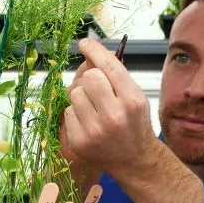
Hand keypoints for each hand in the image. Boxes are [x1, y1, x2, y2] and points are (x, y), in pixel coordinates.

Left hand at [62, 38, 158, 176]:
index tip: (85, 43)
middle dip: (92, 79)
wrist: (135, 159)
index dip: (94, 50)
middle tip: (98, 89)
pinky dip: (76, 114)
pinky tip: (89, 123)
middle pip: (89, 77)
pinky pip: (68, 112)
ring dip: (82, 97)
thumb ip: (116, 75)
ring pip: (74, 94)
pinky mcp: (79, 141)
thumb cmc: (135, 124)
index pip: (109, 66)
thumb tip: (92, 53)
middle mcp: (114, 115)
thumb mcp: (135, 96)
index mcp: (132, 100)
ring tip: (95, 109)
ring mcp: (95, 130)